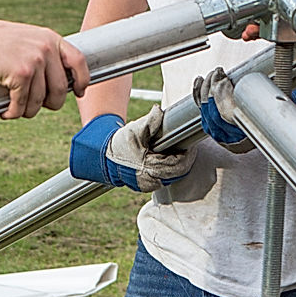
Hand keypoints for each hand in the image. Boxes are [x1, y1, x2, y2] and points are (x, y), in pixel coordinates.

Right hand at [0, 20, 89, 118]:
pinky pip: (22, 105)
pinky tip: (6, 112)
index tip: (80, 91)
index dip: (82, 80)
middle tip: (37, 105)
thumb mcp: (28, 37)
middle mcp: (46, 49)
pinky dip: (13, 113)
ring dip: (28, 111)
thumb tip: (58, 76)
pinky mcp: (21, 75)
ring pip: (40, 101)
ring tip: (17, 108)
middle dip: (50, 103)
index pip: (79, 61)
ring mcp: (34, 62)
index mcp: (51, 39)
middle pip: (61, 89)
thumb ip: (45, 51)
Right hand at [69, 106, 194, 191]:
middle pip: (178, 172)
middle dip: (185, 159)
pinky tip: (169, 159)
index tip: (190, 144)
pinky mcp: (147, 186)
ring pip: (173, 177)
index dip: (188, 155)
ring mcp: (149, 185)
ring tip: (178, 152)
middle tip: (186, 147)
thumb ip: (150, 121)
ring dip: (178, 165)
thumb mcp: (135, 130)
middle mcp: (151, 180)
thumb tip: (159, 110)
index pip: (179, 164)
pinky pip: (165, 179)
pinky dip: (170, 170)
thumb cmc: (120, 144)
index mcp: (150, 167)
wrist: (105, 158)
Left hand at [192, 67, 295, 153]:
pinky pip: (201, 111)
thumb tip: (282, 96)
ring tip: (213, 74)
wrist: (283, 128)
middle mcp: (231, 139)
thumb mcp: (283, 107)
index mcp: (245, 138)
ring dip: (205, 90)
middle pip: (211, 112)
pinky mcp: (215, 125)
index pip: (225, 115)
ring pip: (204, 112)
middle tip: (219, 73)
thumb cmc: (284, 114)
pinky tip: (200, 81)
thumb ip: (277, 104)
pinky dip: (199, 95)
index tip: (226, 78)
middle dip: (213, 88)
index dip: (221, 95)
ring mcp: (221, 133)